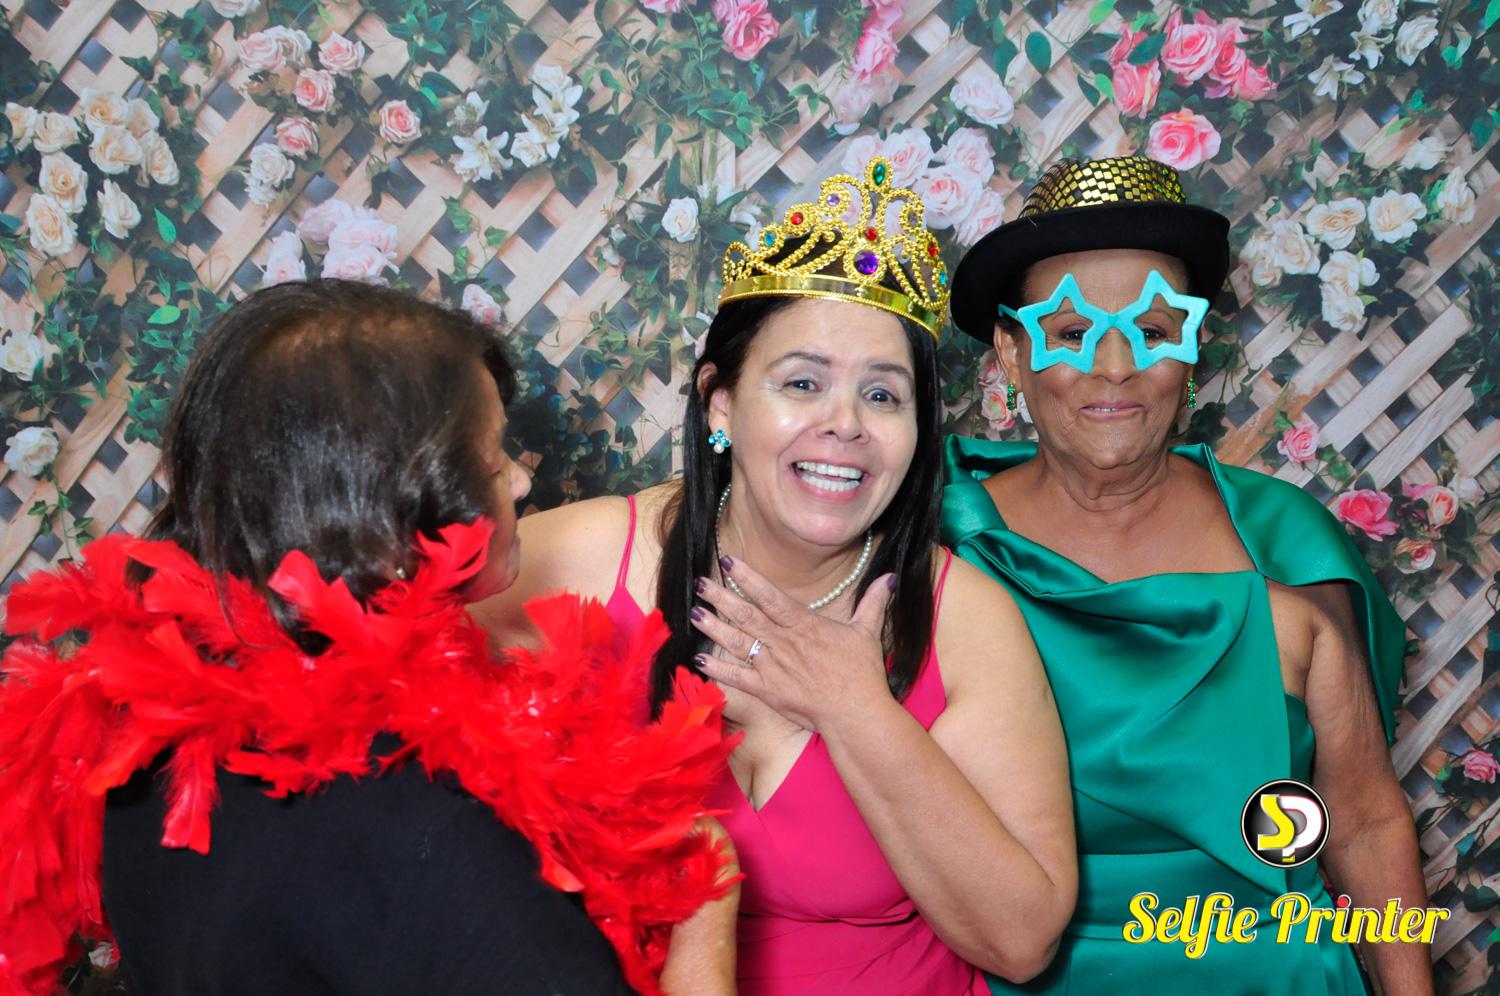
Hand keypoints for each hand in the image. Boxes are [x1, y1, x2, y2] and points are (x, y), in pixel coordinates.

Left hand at [690, 557, 894, 732]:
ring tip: (693, 613)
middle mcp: (783, 642)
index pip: (769, 595)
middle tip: (700, 583)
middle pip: (746, 615)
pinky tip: (699, 659)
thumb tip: (888, 577)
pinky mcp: (767, 691)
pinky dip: (717, 669)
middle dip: (721, 597)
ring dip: (713, 627)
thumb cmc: (862, 673)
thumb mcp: (867, 632)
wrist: (855, 713)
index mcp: (804, 624)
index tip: (727, 562)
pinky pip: (737, 677)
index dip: (747, 577)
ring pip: (737, 641)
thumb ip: (872, 602)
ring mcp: (772, 667)